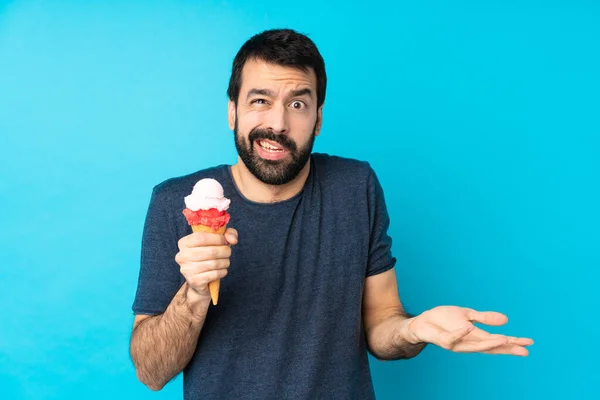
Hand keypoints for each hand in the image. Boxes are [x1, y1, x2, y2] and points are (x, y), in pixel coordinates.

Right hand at [175, 228, 237, 300]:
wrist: (200, 279)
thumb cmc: (209, 255)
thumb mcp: (218, 240)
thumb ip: (228, 234)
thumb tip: (232, 240)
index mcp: (184, 243)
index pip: (200, 237)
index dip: (217, 238)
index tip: (225, 241)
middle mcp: (182, 256)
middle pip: (210, 251)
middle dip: (224, 251)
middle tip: (228, 252)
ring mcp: (187, 270)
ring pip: (214, 263)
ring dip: (225, 262)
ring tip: (225, 261)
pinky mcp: (194, 281)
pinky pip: (214, 274)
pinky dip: (222, 272)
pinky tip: (222, 270)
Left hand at [405, 306, 533, 355]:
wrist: (420, 323)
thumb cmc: (443, 321)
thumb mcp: (467, 315)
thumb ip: (484, 318)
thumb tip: (506, 320)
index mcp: (475, 337)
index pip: (497, 341)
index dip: (513, 343)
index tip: (529, 343)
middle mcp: (468, 343)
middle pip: (490, 347)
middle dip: (507, 348)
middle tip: (525, 350)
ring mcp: (456, 343)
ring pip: (474, 346)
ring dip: (489, 343)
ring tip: (505, 339)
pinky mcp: (443, 340)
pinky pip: (452, 337)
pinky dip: (460, 333)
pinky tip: (468, 327)